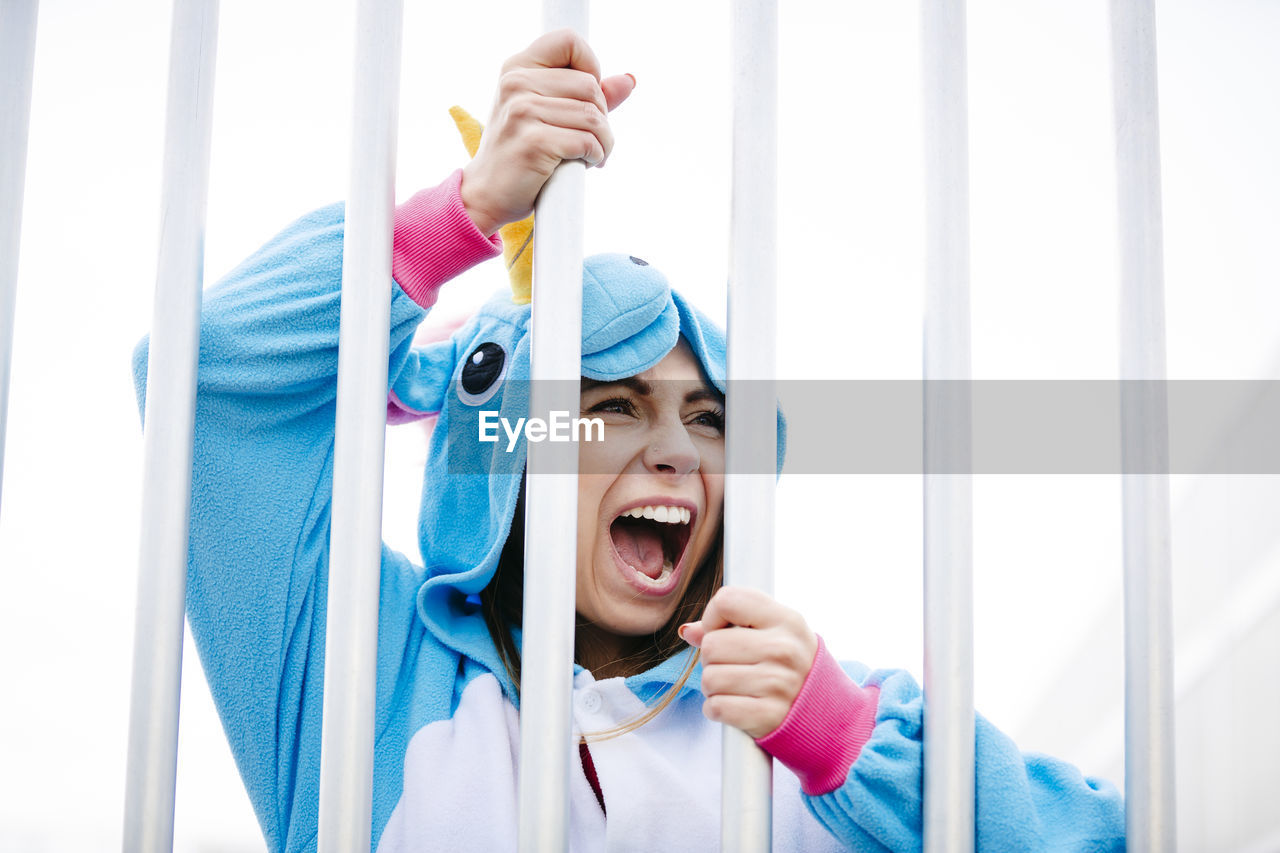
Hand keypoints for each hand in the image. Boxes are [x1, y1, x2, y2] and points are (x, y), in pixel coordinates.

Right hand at [461, 29, 635, 235]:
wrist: (487, 194)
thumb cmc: (521, 152)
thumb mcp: (548, 113)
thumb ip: (587, 95)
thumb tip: (629, 80)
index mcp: (517, 68)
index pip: (569, 41)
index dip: (590, 66)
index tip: (585, 97)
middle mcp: (516, 83)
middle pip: (590, 85)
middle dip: (601, 116)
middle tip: (590, 138)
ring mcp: (522, 111)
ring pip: (593, 117)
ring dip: (603, 141)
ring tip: (591, 154)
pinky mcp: (534, 142)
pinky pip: (587, 142)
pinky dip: (596, 156)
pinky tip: (584, 164)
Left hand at [680, 586, 818, 738]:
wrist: (826, 713)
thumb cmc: (792, 666)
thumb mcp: (775, 634)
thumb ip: (731, 625)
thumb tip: (688, 631)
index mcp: (786, 620)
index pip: (727, 600)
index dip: (714, 617)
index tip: (723, 630)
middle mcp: (783, 649)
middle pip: (711, 644)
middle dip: (712, 658)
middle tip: (733, 666)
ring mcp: (777, 684)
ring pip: (709, 678)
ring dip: (713, 686)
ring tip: (735, 687)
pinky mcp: (767, 716)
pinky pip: (716, 707)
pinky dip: (716, 709)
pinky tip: (735, 705)